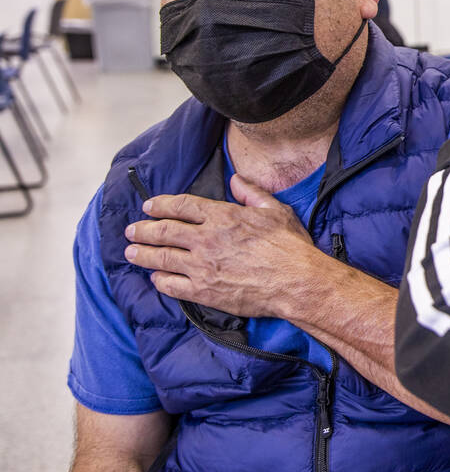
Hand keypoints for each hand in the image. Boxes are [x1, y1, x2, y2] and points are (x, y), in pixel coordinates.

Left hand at [123, 174, 329, 317]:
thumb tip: (235, 181)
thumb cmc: (290, 246)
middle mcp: (206, 239)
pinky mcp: (204, 291)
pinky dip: (159, 280)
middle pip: (163, 231)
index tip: (149, 206)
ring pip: (160, 258)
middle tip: (132, 230)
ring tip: (131, 252)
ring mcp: (202, 266)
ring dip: (142, 254)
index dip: (161, 205)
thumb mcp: (275, 210)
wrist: (296, 282)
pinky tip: (156, 277)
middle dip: (142, 230)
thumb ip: (251, 193)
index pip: (181, 206)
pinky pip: (171, 285)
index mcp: (222, 216)